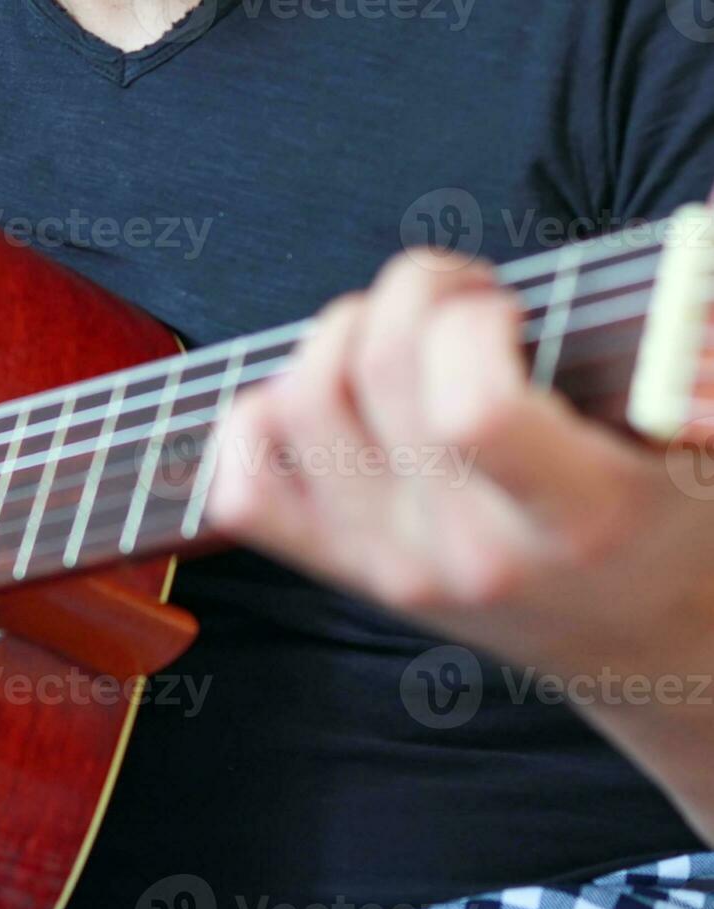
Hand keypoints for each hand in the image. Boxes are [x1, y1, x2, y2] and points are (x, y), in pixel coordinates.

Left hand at [204, 250, 713, 679]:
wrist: (649, 645)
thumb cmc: (682, 523)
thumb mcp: (713, 438)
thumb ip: (685, 354)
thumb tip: (685, 261)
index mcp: (575, 518)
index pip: (471, 410)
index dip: (471, 324)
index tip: (509, 309)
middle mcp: (465, 553)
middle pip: (375, 374)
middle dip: (412, 292)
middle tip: (463, 295)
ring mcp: (392, 567)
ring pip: (298, 406)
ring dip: (339, 334)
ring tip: (403, 335)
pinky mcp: (346, 572)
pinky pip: (243, 492)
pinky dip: (257, 424)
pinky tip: (323, 395)